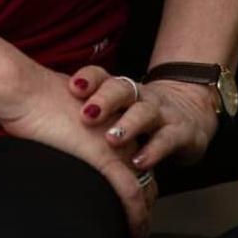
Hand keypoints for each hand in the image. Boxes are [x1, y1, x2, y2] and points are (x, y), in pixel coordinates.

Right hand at [0, 65, 157, 237]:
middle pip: (146, 170)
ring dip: (142, 215)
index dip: (138, 177)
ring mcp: (115, 141)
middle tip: (137, 226)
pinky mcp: (105, 156)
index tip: (132, 201)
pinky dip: (135, 218)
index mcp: (111, 114)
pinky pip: (130, 193)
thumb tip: (62, 137)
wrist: (23, 90)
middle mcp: (120, 126)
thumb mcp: (60, 109)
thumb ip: (72, 124)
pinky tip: (132, 236)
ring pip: (144, 184)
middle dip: (146, 200)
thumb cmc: (31, 97)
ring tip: (135, 237)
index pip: (136, 152)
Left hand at [67, 65, 219, 170]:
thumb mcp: (117, 112)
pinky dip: (154, 150)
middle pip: (122, 89)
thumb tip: (47, 118)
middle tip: (87, 115)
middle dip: (105, 100)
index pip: (103, 76)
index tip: (72, 87)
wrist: (190, 115)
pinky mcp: (181, 132)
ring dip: (128, 125)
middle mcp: (140, 96)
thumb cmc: (138, 117)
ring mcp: (162, 112)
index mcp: (121, 89)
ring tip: (112, 140)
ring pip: (145, 112)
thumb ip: (88, 113)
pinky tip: (139, 162)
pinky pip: (167, 139)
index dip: (88, 79)